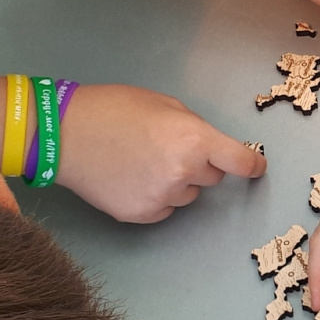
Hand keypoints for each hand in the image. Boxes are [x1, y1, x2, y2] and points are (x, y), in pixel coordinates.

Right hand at [56, 84, 266, 222]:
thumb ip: (193, 127)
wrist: (64, 134)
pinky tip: (131, 177)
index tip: (255, 167)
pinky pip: (165, 208)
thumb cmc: (114, 109)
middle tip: (168, 148)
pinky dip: (156, 196)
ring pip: (188, 194)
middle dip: (200, 164)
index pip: (241, 162)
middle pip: (212, 177)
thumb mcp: (163, 104)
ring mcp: (162, 197)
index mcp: (194, 140)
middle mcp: (184, 173)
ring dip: (177, 181)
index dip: (252, 164)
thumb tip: (210, 148)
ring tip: (143, 161)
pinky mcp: (142, 215)